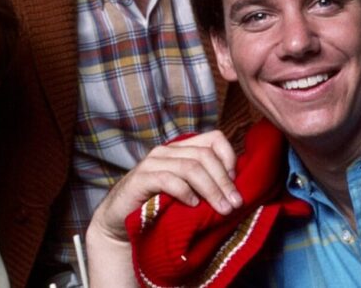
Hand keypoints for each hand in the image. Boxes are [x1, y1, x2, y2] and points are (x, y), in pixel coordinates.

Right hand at [84, 131, 240, 286]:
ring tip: (221, 209)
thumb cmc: (159, 207)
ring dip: (211, 189)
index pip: (215, 139)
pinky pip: (168, 180)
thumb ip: (207, 184)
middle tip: (234, 204)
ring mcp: (152, 162)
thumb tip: (238, 189)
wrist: (122, 221)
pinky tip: (193, 205)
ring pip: (190, 167)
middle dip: (223, 181)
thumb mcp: (188, 192)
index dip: (230, 159)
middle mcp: (168, 151)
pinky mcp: (141, 178)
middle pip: (205, 155)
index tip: (236, 186)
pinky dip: (185, 192)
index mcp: (182, 149)